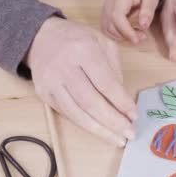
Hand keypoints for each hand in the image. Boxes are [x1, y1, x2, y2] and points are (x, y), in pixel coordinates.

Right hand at [27, 17, 137, 146]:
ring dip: (100, 130)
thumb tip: (122, 100)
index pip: (105, 82)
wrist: (41, 37)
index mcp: (84, 50)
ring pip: (77, 113)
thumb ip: (114, 68)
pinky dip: (85, 125)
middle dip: (113, 121)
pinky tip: (100, 131)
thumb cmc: (77, 39)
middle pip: (91, 101)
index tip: (134, 115)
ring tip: (118, 139)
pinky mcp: (43, 93)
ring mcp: (51, 82)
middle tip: (130, 133)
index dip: (121, 102)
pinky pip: (67, 114)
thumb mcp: (102, 42)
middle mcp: (65, 67)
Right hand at [101, 0, 159, 42]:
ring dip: (122, 37)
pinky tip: (128, 34)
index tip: (136, 40)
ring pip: (108, 29)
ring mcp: (105, 10)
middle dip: (126, 35)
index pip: (117, 17)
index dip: (126, 31)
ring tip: (137, 35)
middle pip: (111, 25)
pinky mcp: (105, 16)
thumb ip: (148, 11)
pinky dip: (116, 35)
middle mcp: (108, 5)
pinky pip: (107, 29)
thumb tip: (143, 26)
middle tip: (142, 37)